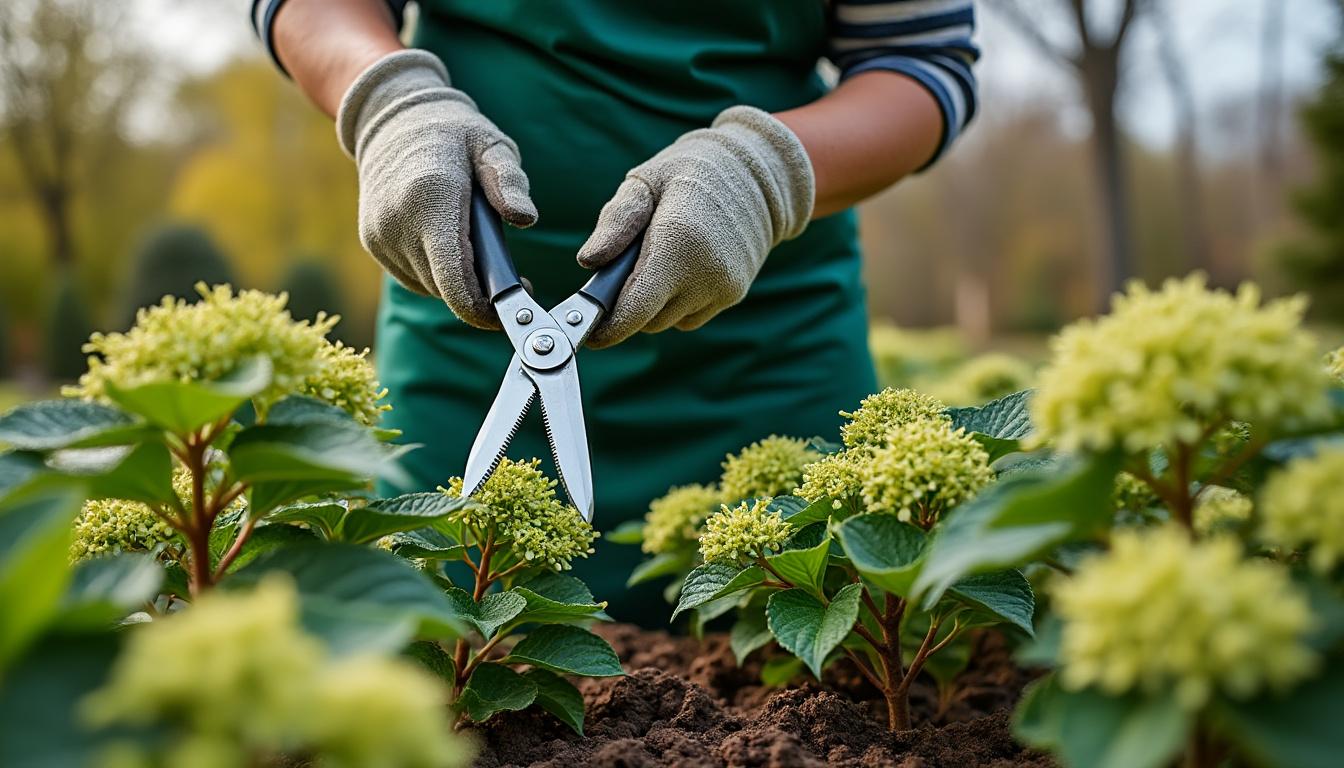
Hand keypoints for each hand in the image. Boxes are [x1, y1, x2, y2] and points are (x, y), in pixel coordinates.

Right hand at [337, 49, 536, 328]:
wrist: (390, 119)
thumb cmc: (452, 133)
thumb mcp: (490, 144)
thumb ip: (509, 180)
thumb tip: (525, 218)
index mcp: (432, 197)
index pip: (455, 280)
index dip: (485, 309)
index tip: (516, 306)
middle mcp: (399, 221)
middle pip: (446, 289)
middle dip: (481, 295)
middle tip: (514, 281)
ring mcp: (380, 235)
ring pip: (430, 287)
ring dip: (459, 285)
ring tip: (484, 261)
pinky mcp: (373, 241)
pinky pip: (414, 277)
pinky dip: (438, 274)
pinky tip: (454, 252)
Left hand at [576, 106, 813, 347]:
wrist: (758, 176)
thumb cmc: (692, 172)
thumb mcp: (646, 181)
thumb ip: (616, 221)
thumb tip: (587, 262)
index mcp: (678, 242)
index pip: (636, 309)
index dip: (608, 328)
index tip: (588, 333)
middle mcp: (705, 272)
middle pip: (646, 320)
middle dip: (627, 305)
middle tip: (618, 273)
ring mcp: (723, 287)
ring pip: (667, 321)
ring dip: (652, 305)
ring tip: (655, 262)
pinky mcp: (733, 294)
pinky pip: (689, 316)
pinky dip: (676, 303)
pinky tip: (680, 269)